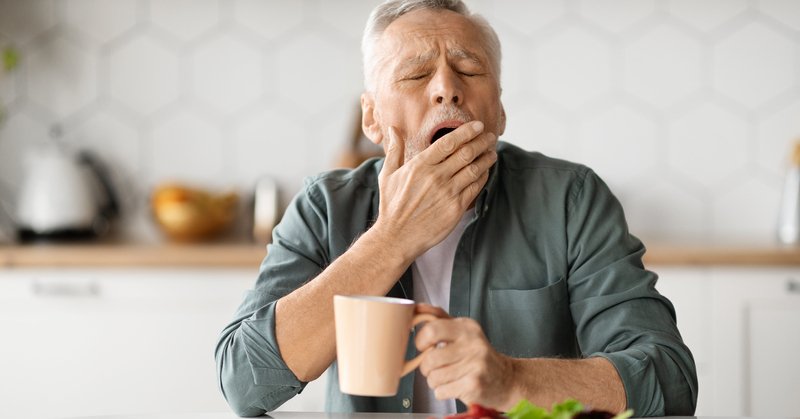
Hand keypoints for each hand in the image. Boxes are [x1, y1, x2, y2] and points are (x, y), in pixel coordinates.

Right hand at [374, 121, 496, 260]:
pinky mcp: (456, 208)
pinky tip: (485, 172)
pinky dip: (483, 177)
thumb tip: (393, 129)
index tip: (477, 126)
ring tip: (492, 152)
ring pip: (474, 169)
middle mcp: (436, 177)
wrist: (397, 237)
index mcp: (420, 165)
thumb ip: (395, 150)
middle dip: (481, 142)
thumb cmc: (391, 205)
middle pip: (466, 153)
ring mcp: (447, 193)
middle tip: (490, 137)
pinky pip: (475, 188)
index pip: (449, 142)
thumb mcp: (388, 175)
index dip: (466, 131)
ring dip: (486, 158)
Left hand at [415, 316, 516, 409]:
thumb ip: (439, 318)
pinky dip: (443, 392)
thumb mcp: (463, 331)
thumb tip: (417, 308)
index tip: (423, 346)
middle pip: (430, 358)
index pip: (432, 330)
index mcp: (467, 327)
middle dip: (426, 367)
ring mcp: (475, 365)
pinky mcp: (474, 385)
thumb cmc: (479, 355)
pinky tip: (455, 386)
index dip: (420, 341)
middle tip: (435, 366)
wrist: (507, 379)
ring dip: (435, 381)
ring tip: (448, 377)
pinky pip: (441, 391)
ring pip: (434, 377)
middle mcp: (473, 343)